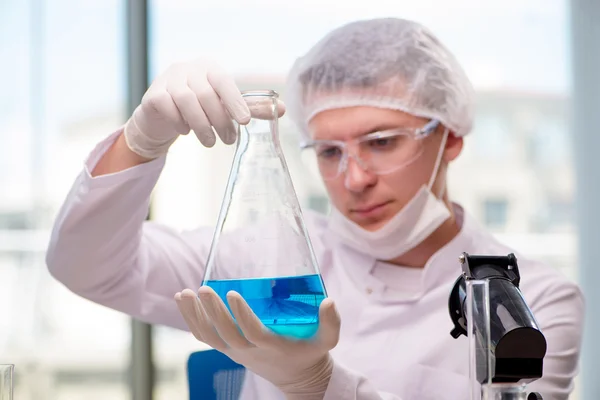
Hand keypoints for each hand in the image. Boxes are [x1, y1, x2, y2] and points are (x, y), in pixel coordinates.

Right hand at [123, 58, 250, 158]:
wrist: (163, 115)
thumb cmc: (200, 108)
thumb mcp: (225, 106)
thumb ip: (250, 107)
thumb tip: (282, 110)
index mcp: (209, 67)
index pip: (223, 81)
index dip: (235, 101)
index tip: (245, 122)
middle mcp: (188, 68)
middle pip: (206, 94)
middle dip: (219, 120)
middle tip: (228, 140)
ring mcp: (168, 79)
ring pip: (186, 100)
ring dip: (201, 125)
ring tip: (210, 143)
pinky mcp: (153, 94)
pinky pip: (167, 106)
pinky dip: (179, 122)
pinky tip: (186, 132)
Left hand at [175, 286, 340, 398]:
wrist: (297, 377)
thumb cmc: (311, 352)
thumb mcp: (327, 340)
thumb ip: (331, 322)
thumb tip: (330, 301)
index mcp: (272, 347)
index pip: (253, 333)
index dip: (242, 315)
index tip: (233, 294)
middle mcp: (250, 351)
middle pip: (226, 334)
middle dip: (212, 312)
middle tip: (203, 289)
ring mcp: (236, 351)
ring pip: (209, 337)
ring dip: (194, 316)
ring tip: (183, 293)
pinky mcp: (228, 349)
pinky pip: (205, 337)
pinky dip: (192, 321)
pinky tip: (183, 301)